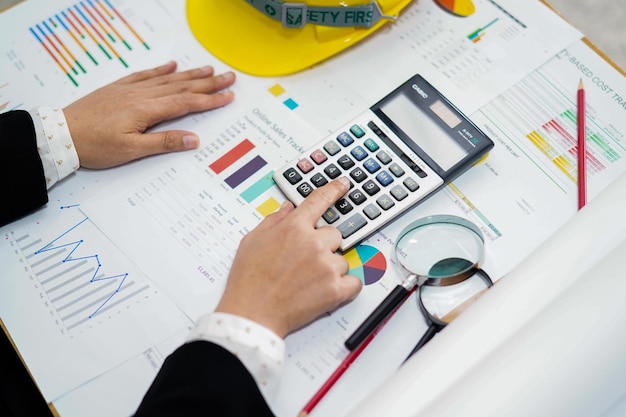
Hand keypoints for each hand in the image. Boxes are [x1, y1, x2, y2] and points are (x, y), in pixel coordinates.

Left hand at [63, 61, 235, 168]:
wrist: (61, 133)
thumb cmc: (95, 146)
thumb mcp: (130, 150)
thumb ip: (163, 143)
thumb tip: (193, 139)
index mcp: (147, 110)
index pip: (186, 103)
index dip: (210, 100)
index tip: (228, 96)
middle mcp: (141, 95)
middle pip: (182, 86)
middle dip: (208, 82)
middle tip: (229, 77)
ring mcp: (129, 90)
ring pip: (167, 79)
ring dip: (190, 74)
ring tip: (208, 69)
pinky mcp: (118, 89)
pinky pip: (145, 75)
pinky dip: (161, 70)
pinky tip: (171, 65)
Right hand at [216, 178, 362, 337]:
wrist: (252, 313)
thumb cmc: (248, 280)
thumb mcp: (252, 241)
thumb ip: (274, 221)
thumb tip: (287, 209)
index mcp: (293, 227)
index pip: (319, 201)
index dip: (333, 190)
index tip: (342, 185)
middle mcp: (314, 243)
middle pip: (335, 235)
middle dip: (323, 246)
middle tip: (305, 263)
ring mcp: (327, 266)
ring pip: (342, 260)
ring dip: (331, 269)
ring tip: (307, 282)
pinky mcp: (336, 289)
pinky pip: (354, 283)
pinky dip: (345, 287)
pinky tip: (327, 291)